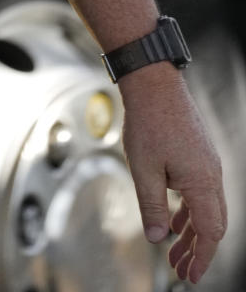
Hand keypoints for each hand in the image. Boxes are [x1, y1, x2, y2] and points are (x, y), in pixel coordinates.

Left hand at [120, 66, 226, 283]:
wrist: (153, 83)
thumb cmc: (148, 122)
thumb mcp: (143, 169)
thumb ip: (151, 206)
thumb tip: (156, 238)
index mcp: (203, 182)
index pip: (210, 232)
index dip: (201, 258)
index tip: (191, 277)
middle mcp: (211, 174)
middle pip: (212, 223)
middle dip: (197, 250)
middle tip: (179, 269)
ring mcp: (206, 163)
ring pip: (205, 207)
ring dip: (191, 231)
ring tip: (173, 250)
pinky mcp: (197, 153)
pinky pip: (199, 191)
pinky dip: (188, 210)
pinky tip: (171, 218)